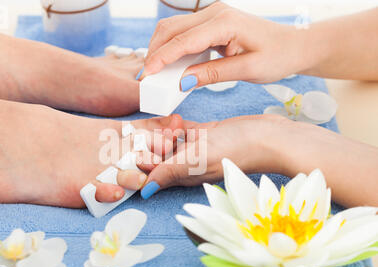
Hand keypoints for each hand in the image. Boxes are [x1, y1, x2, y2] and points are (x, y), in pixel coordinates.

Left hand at [138, 114, 288, 197]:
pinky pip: (185, 131)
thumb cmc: (235, 150)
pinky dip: (176, 126)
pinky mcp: (206, 136)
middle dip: (147, 144)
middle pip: (157, 157)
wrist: (267, 138)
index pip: (151, 172)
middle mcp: (187, 164)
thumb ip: (170, 172)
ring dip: (162, 133)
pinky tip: (174, 119)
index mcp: (181, 174)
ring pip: (169, 143)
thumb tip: (144, 192)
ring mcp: (196, 150)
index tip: (130, 145)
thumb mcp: (198, 160)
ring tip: (167, 127)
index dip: (138, 161)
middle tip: (146, 130)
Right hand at [143, 2, 304, 85]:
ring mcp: (212, 16)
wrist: (293, 45)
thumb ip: (214, 74)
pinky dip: (172, 49)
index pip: (183, 40)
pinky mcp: (212, 23)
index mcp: (225, 22)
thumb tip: (183, 81)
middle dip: (154, 52)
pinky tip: (169, 65)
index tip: (147, 74)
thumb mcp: (248, 70)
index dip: (162, 58)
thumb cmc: (277, 56)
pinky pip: (184, 34)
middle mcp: (215, 13)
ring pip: (174, 29)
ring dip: (160, 49)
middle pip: (171, 29)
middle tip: (145, 77)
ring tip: (154, 73)